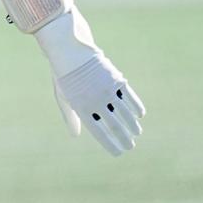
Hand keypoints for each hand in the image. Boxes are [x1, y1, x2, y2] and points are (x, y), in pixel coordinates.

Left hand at [34, 8, 145, 155]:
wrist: (70, 49)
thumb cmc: (64, 75)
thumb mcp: (63, 96)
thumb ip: (70, 116)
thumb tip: (75, 135)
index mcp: (81, 107)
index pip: (99, 132)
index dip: (110, 144)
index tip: (118, 152)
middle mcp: (95, 100)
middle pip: (115, 125)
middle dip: (125, 138)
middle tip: (130, 146)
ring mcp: (107, 90)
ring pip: (126, 114)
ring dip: (133, 125)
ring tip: (136, 132)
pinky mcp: (116, 79)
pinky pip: (130, 98)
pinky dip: (136, 108)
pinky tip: (139, 115)